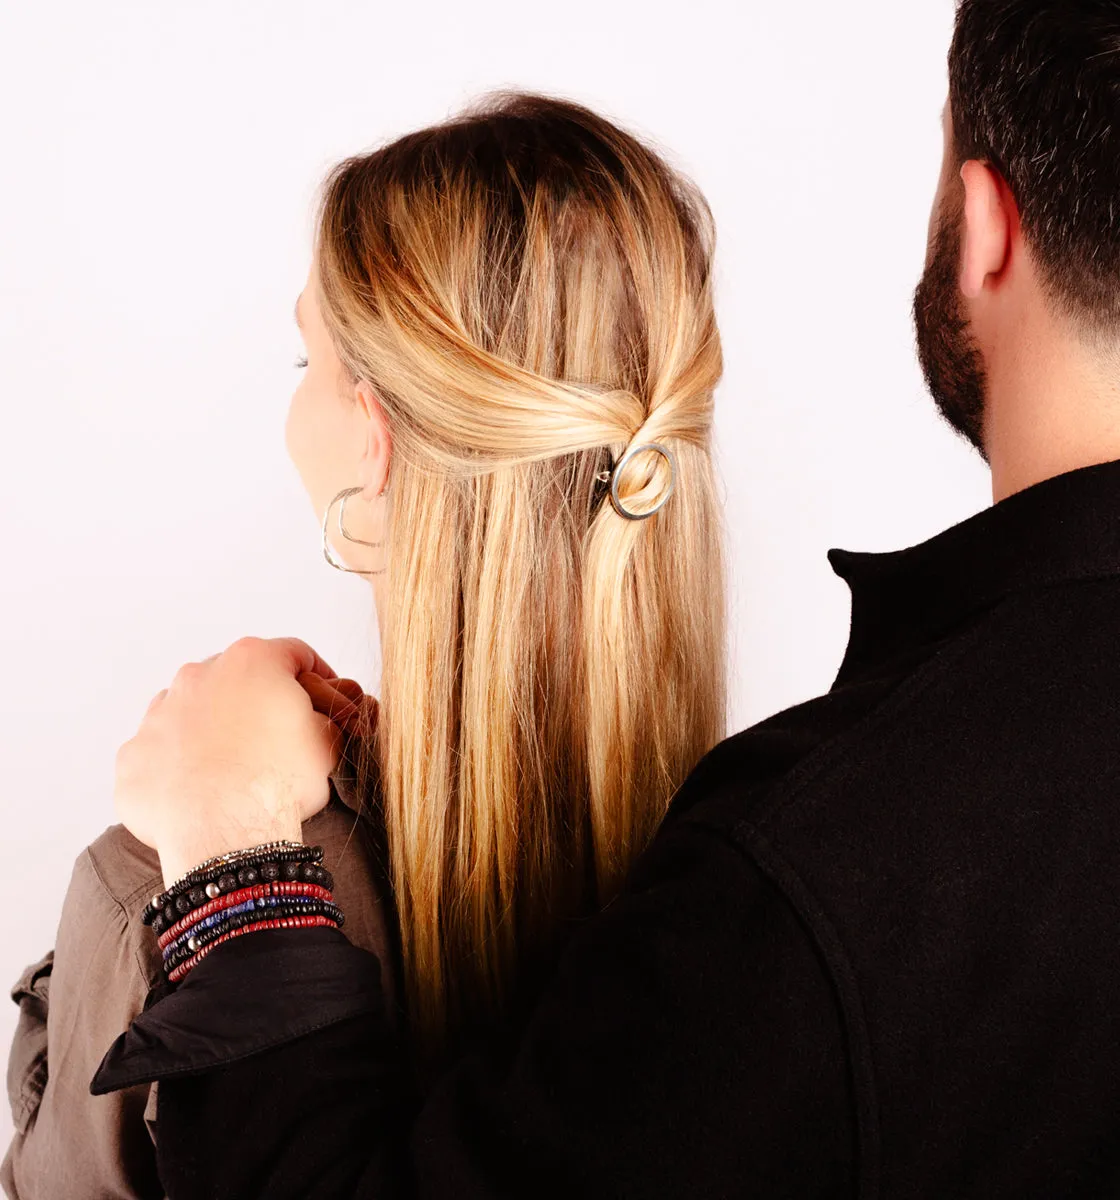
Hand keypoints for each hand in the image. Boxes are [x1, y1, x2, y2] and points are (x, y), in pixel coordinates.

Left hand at [115, 636, 350, 888]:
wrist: (224, 834)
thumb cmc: (280, 784)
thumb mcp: (328, 743)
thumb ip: (320, 719)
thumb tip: (316, 722)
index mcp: (252, 661)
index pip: (292, 655)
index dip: (315, 677)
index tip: (323, 701)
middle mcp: (198, 676)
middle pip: (235, 680)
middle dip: (255, 703)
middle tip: (275, 741)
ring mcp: (158, 715)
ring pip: (190, 713)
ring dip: (210, 732)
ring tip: (232, 772)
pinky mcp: (132, 756)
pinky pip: (158, 755)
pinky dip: (176, 768)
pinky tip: (198, 794)